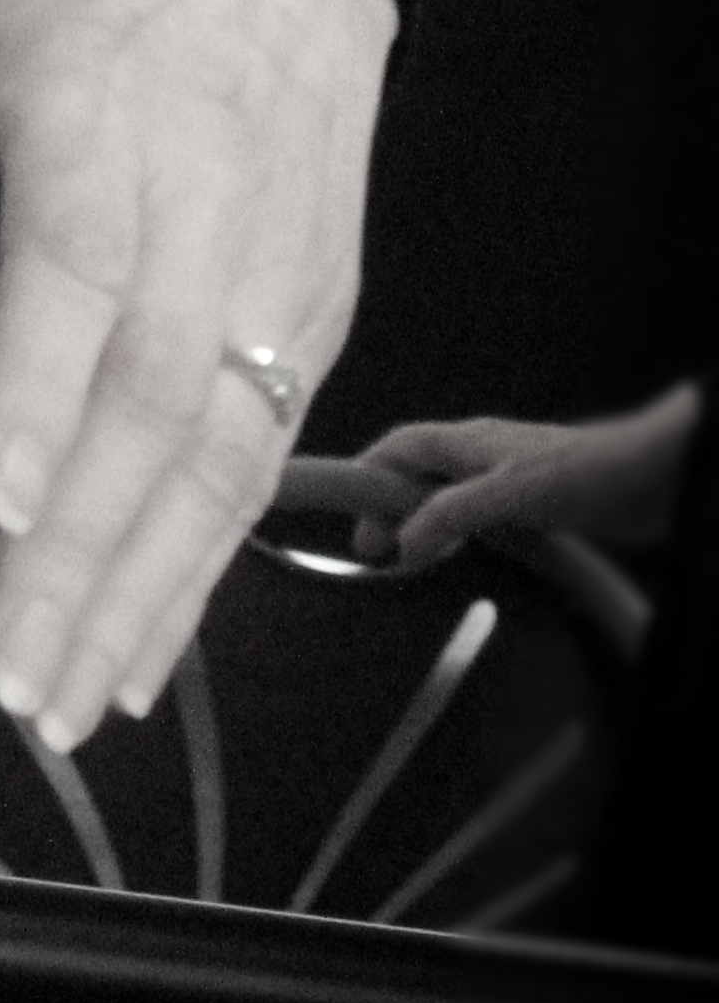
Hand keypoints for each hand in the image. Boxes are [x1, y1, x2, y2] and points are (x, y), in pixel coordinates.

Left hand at [0, 0, 398, 752]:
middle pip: (157, 391)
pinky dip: (205, 569)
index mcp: (97, 110)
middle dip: (86, 551)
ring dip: (148, 593)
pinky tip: (140, 657)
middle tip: (9, 681)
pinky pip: (264, 458)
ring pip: (226, 449)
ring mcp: (280, 263)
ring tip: (64, 706)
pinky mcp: (319, 311)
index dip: (40, 387)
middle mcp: (211, 194)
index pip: (78, 262)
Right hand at [353, 383, 700, 570]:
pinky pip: (478, 517)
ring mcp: (505, 477)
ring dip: (422, 524)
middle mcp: (479, 455)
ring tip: (409, 560)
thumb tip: (401, 542)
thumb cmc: (585, 470)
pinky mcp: (531, 501)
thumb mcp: (505, 494)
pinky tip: (464, 557)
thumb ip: (448, 514)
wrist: (654, 474)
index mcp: (464, 442)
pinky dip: (458, 536)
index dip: (362, 477)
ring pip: (445, 496)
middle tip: (375, 551)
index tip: (347, 517)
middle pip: (414, 475)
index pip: (394, 450)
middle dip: (387, 509)